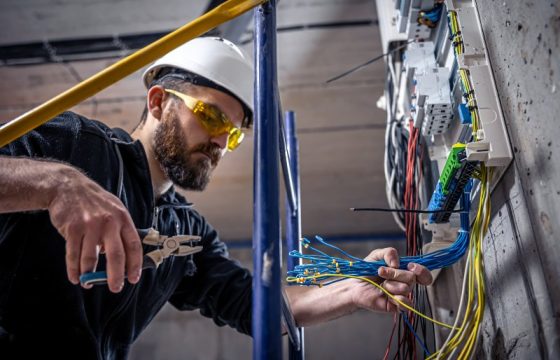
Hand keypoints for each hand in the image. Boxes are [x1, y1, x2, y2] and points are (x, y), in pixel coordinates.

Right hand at [48, 167, 141, 292]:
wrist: (68, 186)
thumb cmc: (94, 202)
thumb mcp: (115, 210)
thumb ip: (120, 232)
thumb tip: (124, 258)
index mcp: (123, 219)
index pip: (134, 245)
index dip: (135, 264)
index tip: (133, 278)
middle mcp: (109, 222)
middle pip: (116, 255)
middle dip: (116, 276)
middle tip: (115, 288)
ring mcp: (90, 225)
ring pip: (91, 258)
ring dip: (90, 275)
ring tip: (88, 283)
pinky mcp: (72, 228)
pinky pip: (73, 255)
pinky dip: (74, 269)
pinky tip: (75, 277)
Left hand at [351, 247, 431, 312]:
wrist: (354, 285)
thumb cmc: (366, 271)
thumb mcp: (377, 255)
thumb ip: (389, 253)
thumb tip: (398, 263)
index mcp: (404, 270)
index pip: (423, 273)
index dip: (421, 270)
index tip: (410, 266)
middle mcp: (405, 283)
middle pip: (412, 278)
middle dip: (395, 273)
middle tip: (381, 272)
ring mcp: (401, 295)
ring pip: (406, 288)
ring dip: (391, 284)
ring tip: (381, 285)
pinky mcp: (396, 306)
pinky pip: (406, 304)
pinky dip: (397, 298)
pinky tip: (387, 295)